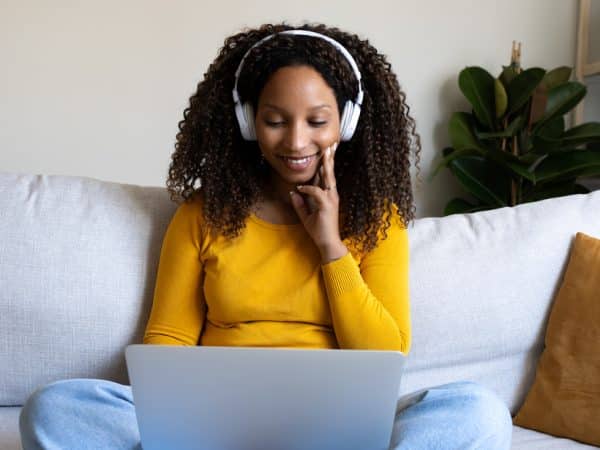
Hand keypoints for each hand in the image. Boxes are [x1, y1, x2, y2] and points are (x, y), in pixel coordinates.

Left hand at [289, 142, 347, 262]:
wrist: (327, 243)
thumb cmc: (319, 230)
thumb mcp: (305, 216)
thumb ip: (300, 204)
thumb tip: (294, 192)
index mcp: (327, 195)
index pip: (326, 176)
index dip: (325, 163)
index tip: (326, 150)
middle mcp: (331, 195)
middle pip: (330, 173)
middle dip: (330, 158)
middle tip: (331, 144)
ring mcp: (331, 199)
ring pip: (328, 178)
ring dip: (326, 165)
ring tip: (326, 152)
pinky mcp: (327, 206)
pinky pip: (316, 192)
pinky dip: (308, 189)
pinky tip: (300, 188)